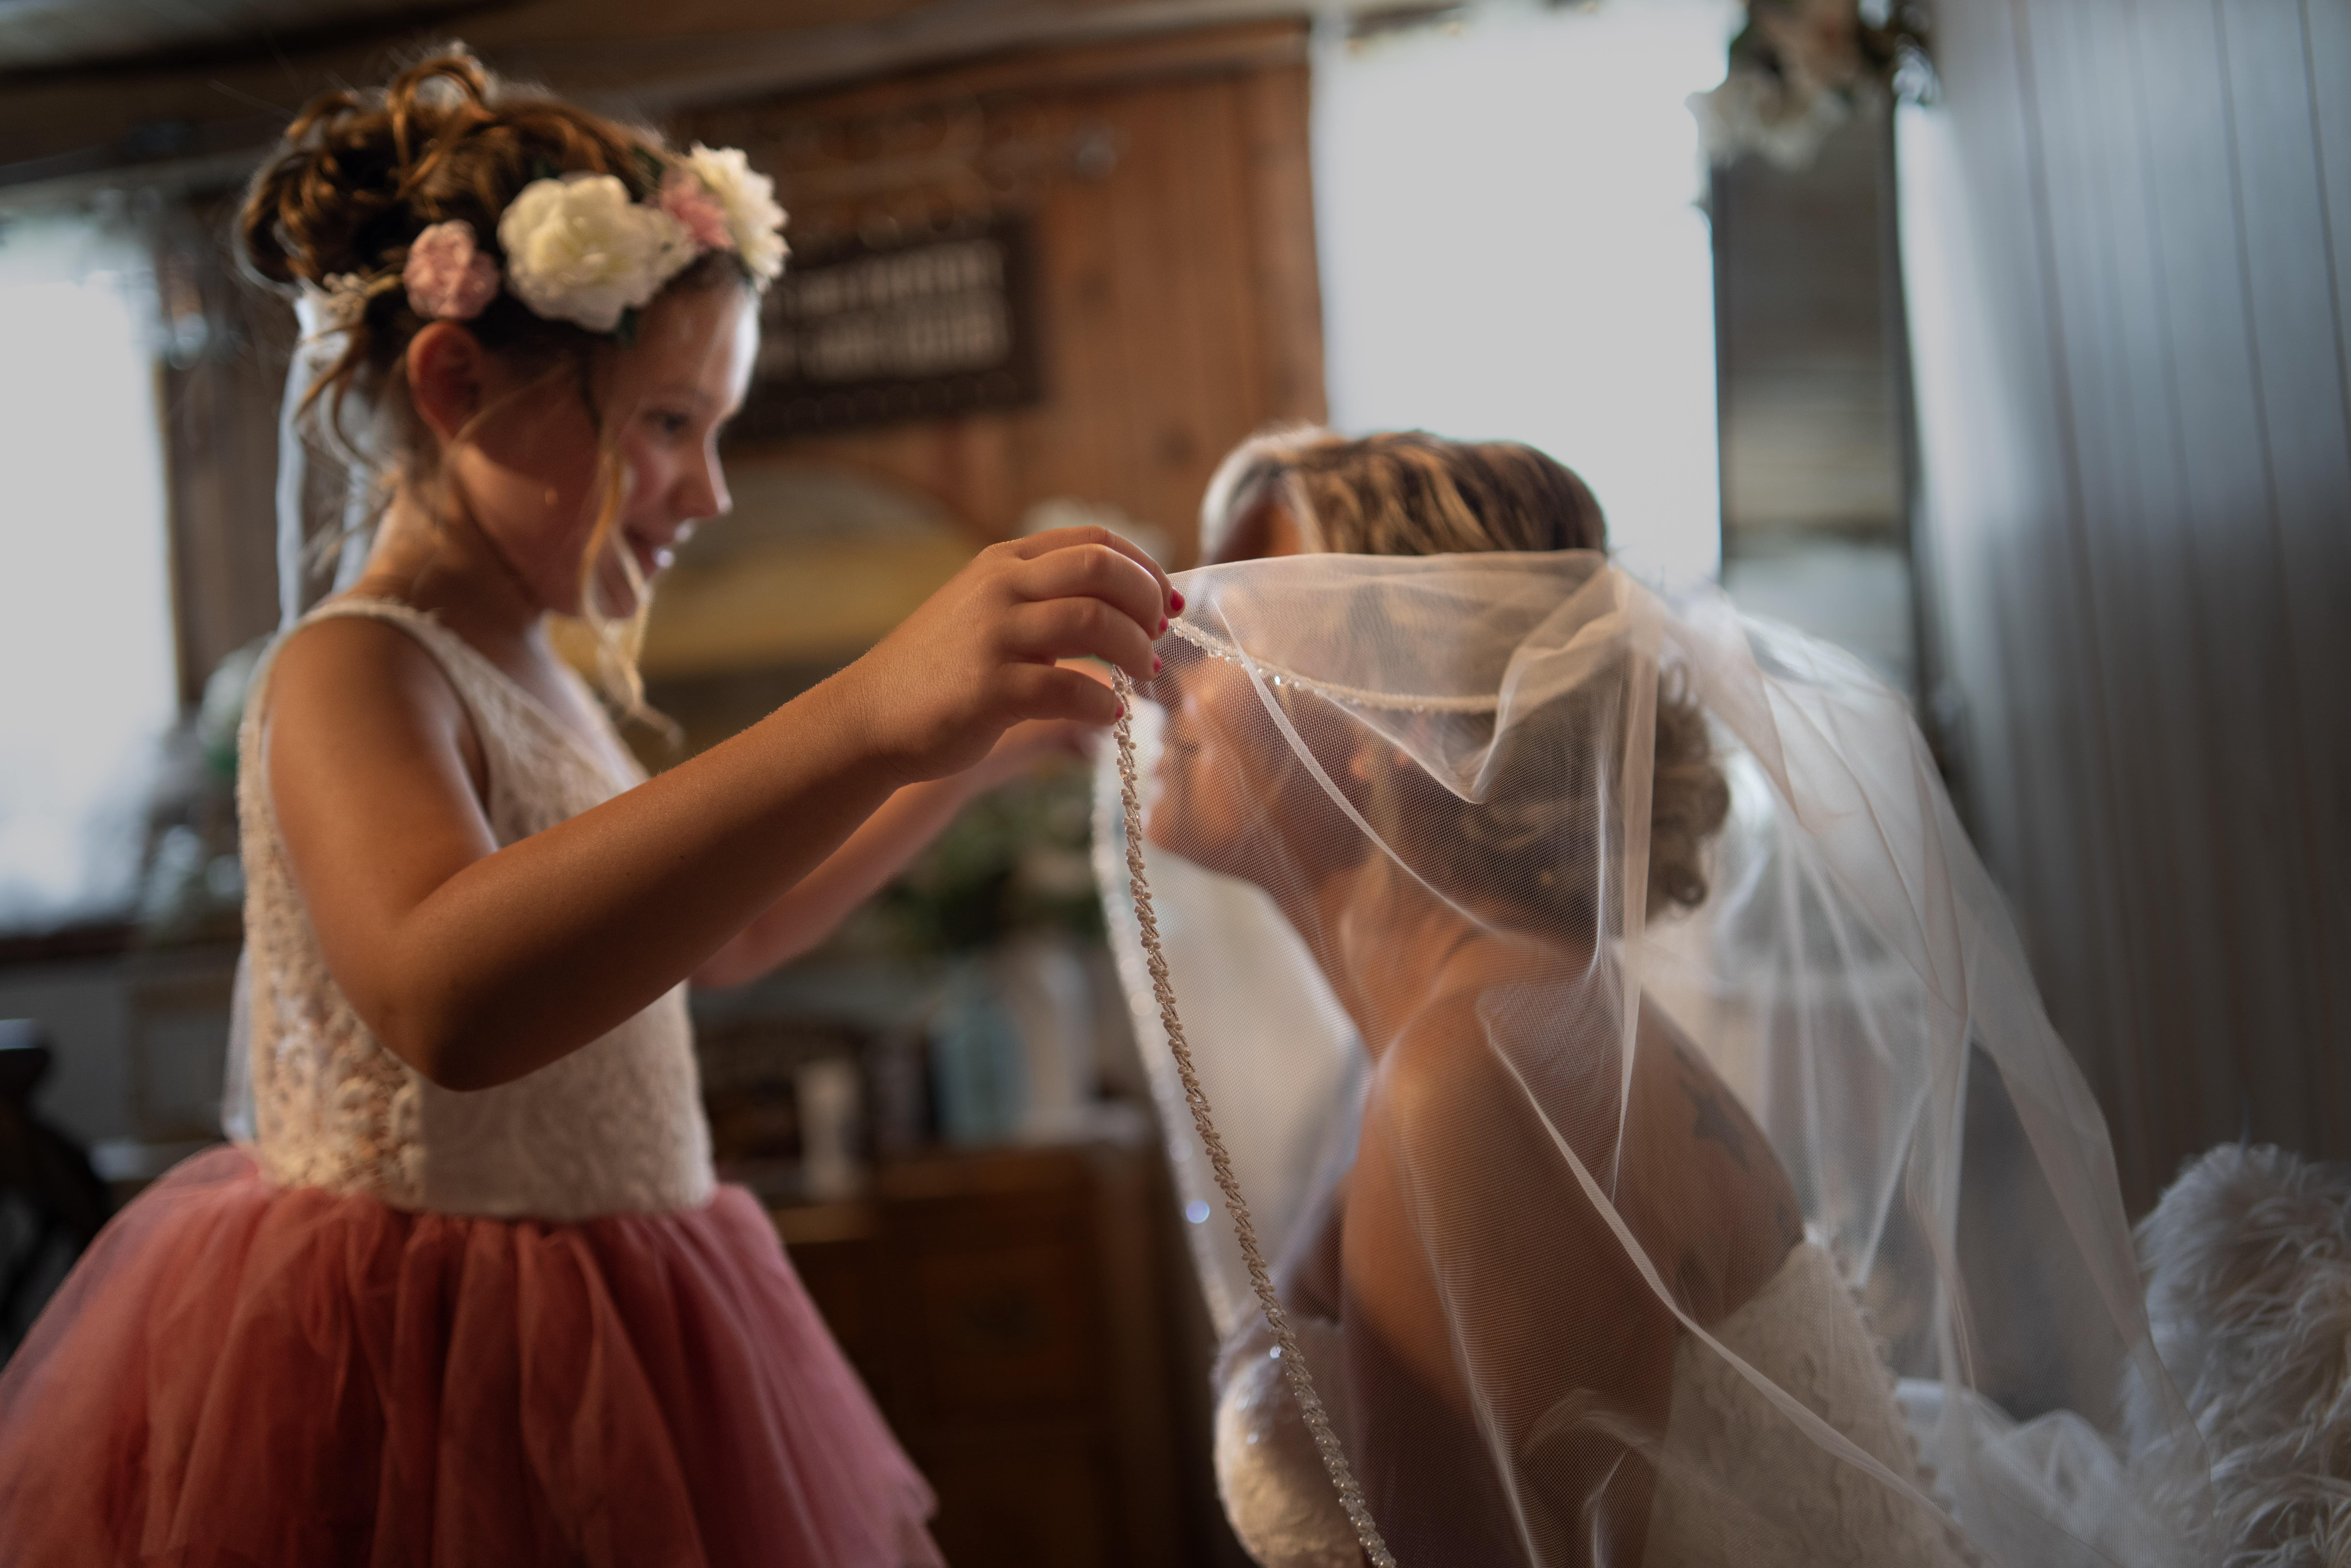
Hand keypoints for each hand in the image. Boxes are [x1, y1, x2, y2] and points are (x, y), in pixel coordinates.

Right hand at [838, 526, 1173, 785]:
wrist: (869, 717)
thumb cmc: (940, 670)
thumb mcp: (986, 610)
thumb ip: (1042, 598)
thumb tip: (1123, 608)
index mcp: (1003, 562)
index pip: (1095, 539)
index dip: (1145, 567)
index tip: (1165, 601)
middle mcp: (999, 587)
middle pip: (1102, 568)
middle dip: (1146, 601)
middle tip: (1157, 636)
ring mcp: (992, 635)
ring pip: (1094, 620)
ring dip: (1134, 650)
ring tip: (1142, 674)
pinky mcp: (989, 689)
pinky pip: (1070, 689)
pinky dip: (1103, 703)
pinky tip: (1107, 714)